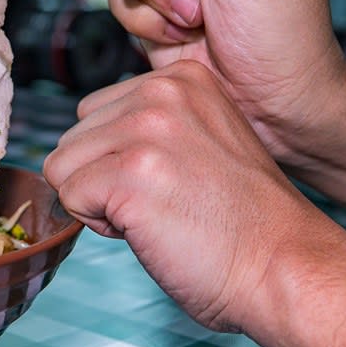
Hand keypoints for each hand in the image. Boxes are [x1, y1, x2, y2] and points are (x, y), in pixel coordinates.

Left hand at [43, 60, 345, 346]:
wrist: (282, 267)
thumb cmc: (240, 220)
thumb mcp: (199, 139)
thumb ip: (149, 123)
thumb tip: (85, 139)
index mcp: (179, 79)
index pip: (93, 113)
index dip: (114, 159)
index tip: (164, 180)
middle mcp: (160, 92)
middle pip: (72, 138)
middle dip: (100, 179)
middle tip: (159, 202)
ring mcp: (144, 130)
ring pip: (62, 166)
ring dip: (95, 201)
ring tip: (154, 213)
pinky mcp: (129, 173)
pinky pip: (68, 196)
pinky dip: (96, 224)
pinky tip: (147, 228)